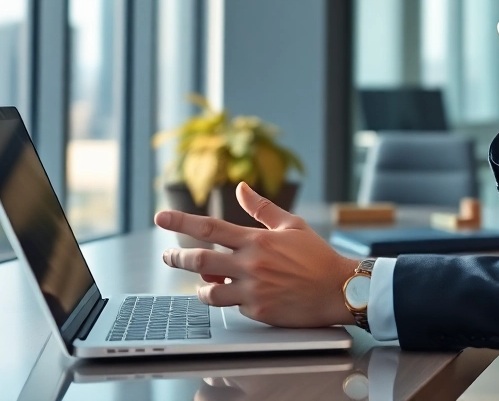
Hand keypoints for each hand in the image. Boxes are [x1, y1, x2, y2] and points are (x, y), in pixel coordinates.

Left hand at [155, 183, 358, 327]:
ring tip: (204, 284)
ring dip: (201, 288)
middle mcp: (251, 264)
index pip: (210, 228)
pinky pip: (231, 307)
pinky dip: (229, 300)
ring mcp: (253, 290)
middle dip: (178, 257)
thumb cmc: (317, 256)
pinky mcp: (258, 311)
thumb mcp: (291, 225)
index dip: (181, 222)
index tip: (161, 218)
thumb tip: (241, 188)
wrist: (338, 289)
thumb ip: (262, 208)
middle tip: (168, 255)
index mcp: (257, 240)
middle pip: (200, 260)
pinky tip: (237, 296)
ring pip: (209, 291)